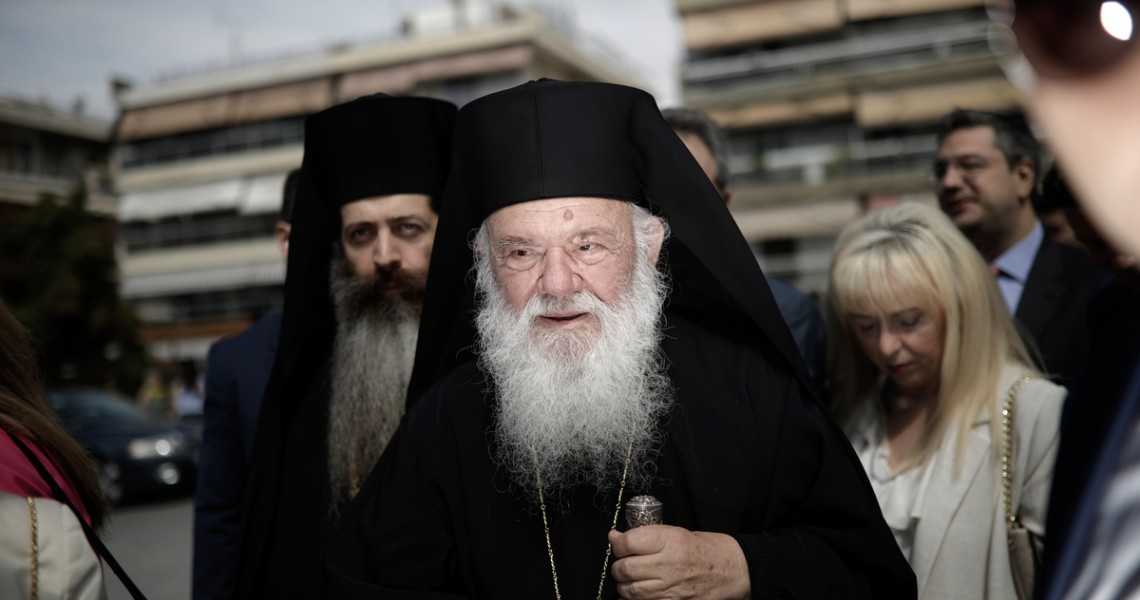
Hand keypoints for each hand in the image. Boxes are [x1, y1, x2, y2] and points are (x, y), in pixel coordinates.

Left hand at [608, 525, 749, 599]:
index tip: (618, 541)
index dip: (618, 542)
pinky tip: (640, 592)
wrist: (733, 570)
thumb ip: (648, 536)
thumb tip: (618, 537)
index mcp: (669, 541)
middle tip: (623, 561)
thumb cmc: (707, 550)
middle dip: (619, 566)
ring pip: (629, 590)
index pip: (627, 543)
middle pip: (624, 569)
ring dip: (624, 584)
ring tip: (632, 577)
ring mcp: (670, 588)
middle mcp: (668, 565)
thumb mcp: (678, 532)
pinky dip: (635, 598)